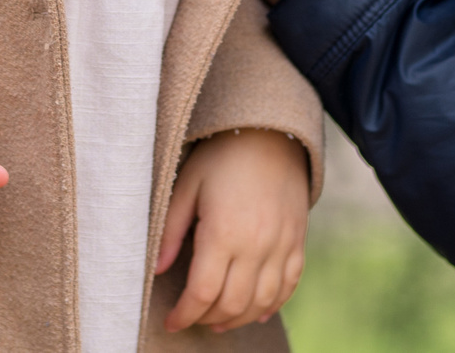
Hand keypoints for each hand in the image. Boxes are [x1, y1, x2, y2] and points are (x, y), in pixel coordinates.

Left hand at [155, 128, 310, 331]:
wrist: (270, 132)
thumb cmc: (222, 156)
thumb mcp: (187, 185)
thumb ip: (171, 231)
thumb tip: (156, 270)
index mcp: (224, 232)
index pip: (203, 292)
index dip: (185, 314)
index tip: (171, 322)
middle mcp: (257, 244)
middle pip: (233, 304)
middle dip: (208, 319)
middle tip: (191, 318)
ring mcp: (282, 245)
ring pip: (262, 302)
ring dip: (239, 319)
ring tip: (218, 322)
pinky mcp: (298, 241)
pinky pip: (289, 286)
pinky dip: (272, 305)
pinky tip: (256, 312)